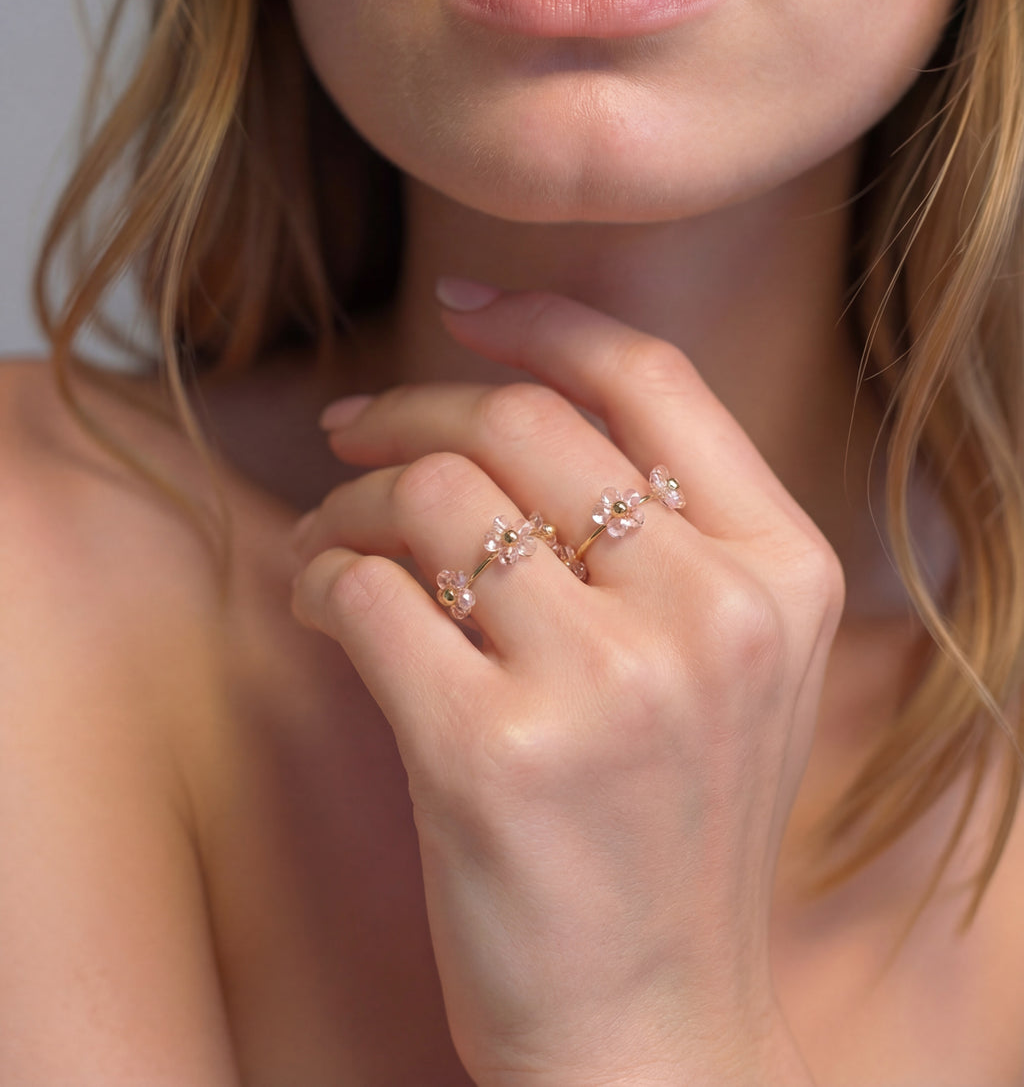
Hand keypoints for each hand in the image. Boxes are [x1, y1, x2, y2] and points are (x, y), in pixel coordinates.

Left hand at [292, 289, 838, 1085]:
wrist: (651, 1029)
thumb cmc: (669, 834)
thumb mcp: (727, 668)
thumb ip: (662, 537)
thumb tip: (500, 408)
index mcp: (779, 573)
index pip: (650, 379)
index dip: (544, 319)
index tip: (462, 304)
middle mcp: (708, 613)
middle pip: (521, 423)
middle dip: (411, 407)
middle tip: (351, 428)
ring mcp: (608, 684)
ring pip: (434, 497)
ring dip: (351, 501)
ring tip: (330, 538)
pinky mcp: (493, 753)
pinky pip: (368, 594)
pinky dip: (321, 580)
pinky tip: (322, 605)